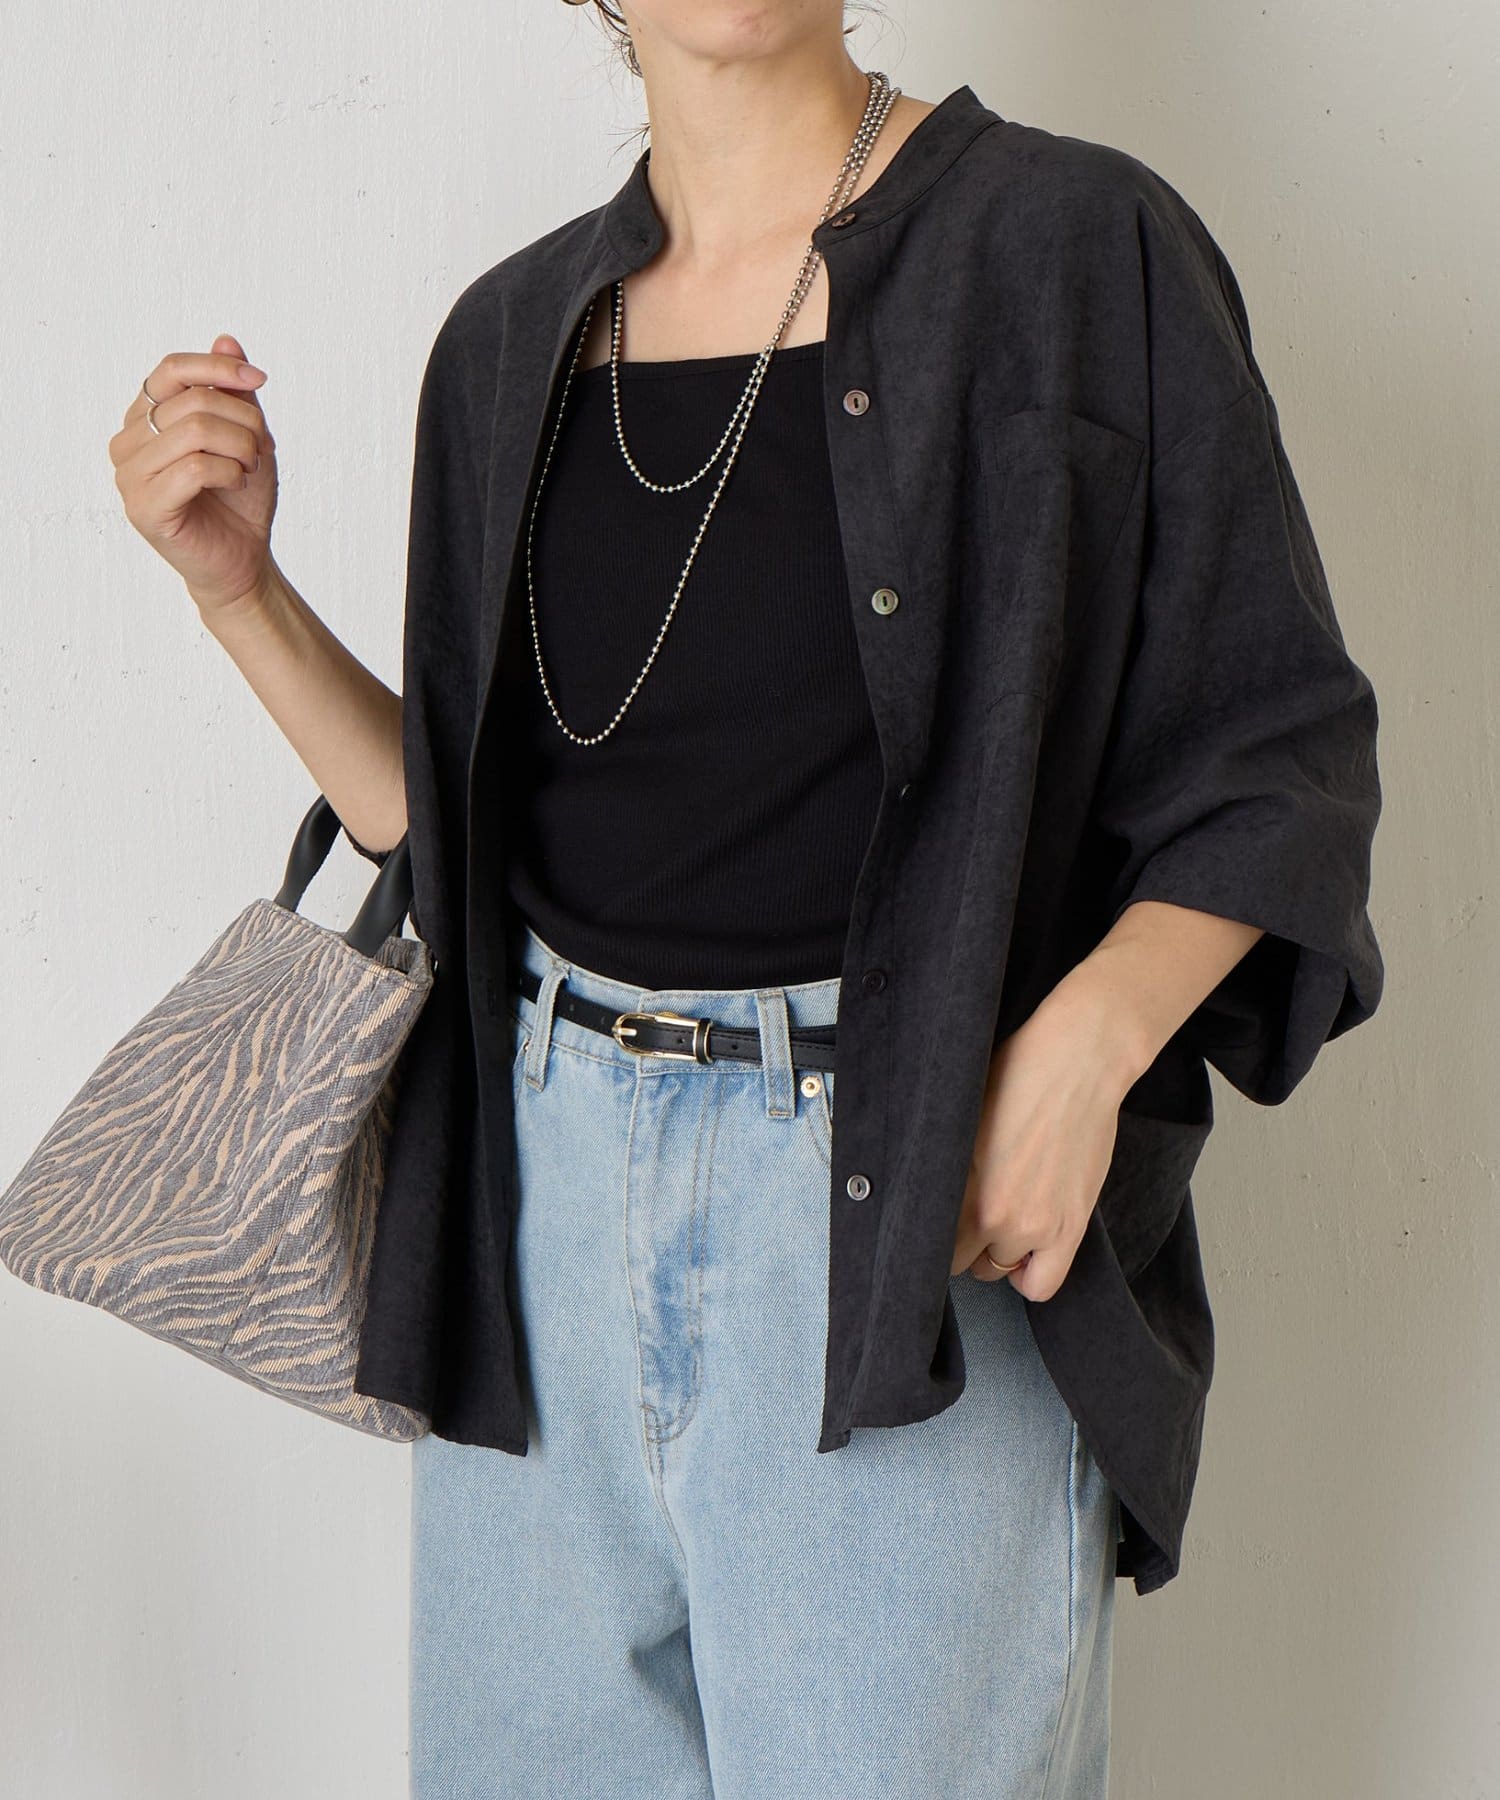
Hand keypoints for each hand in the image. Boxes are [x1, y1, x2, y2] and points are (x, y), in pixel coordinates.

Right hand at [108, 333, 277, 614]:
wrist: (242, 560)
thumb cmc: (239, 499)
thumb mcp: (246, 436)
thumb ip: (234, 392)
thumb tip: (227, 339)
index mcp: (145, 417)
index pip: (171, 369)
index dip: (218, 367)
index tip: (260, 380)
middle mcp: (128, 441)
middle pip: (192, 401)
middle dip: (244, 421)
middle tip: (262, 450)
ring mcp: (129, 476)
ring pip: (195, 431)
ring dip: (241, 447)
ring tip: (251, 469)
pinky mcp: (144, 508)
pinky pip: (194, 468)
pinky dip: (230, 471)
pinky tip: (237, 483)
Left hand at [951, 980, 1143, 1300]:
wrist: (1079, 1061)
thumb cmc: (1017, 1073)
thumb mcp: (961, 1115)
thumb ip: (945, 1162)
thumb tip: (922, 1186)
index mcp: (961, 1185)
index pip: (929, 1242)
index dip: (931, 1233)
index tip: (935, 1222)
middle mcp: (996, 1214)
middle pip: (961, 1261)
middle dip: (962, 1243)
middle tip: (970, 1214)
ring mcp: (1037, 1225)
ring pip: (998, 1271)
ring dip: (996, 1253)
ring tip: (1000, 1223)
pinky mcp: (1071, 1226)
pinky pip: (1042, 1285)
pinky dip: (1030, 1276)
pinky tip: (1026, 1250)